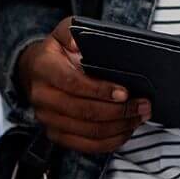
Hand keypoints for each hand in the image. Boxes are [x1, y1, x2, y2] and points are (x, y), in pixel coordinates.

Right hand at [17, 17, 150, 153]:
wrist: (35, 72)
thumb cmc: (57, 52)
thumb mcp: (62, 32)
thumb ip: (72, 32)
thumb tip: (79, 43)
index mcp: (43, 69)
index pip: (73, 84)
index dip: (100, 90)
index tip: (125, 92)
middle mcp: (42, 97)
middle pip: (84, 111)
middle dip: (119, 111)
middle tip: (144, 105)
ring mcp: (48, 119)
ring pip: (88, 131)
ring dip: (119, 127)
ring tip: (140, 116)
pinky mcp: (56, 135)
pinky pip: (86, 146)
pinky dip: (110, 141)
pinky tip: (126, 130)